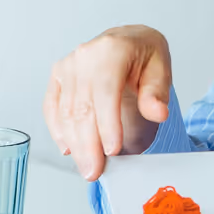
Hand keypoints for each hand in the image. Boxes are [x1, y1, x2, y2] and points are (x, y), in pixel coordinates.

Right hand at [43, 26, 172, 180]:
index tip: (113, 150)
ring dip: (75, 144)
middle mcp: (84, 56)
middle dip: (88, 144)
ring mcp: (67, 66)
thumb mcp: (161, 69)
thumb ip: (157, 93)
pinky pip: (52, 108)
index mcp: (111, 50)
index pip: (105, 91)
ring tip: (87, 168)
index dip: (107, 124)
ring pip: (66, 113)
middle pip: (82, 107)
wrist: (128, 42)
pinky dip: (59, 131)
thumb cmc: (145, 57)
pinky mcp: (57, 77)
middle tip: (95, 172)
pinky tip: (69, 149)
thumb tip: (157, 112)